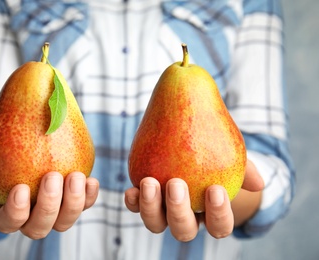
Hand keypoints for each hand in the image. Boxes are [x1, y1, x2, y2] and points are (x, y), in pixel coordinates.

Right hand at [0, 145, 98, 238]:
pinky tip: (92, 179)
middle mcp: (32, 221)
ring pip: (65, 222)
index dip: (15, 211)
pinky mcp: (74, 204)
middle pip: (40, 227)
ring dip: (73, 202)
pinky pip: (85, 206)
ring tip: (76, 176)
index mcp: (7, 215)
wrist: (24, 169)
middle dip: (48, 205)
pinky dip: (90, 196)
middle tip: (53, 177)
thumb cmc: (2, 166)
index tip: (20, 188)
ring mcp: (55, 216)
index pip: (9, 222)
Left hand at [124, 160, 263, 240]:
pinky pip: (135, 206)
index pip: (219, 226)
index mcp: (211, 214)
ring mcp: (163, 210)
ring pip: (156, 224)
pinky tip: (131, 189)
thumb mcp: (232, 156)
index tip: (216, 190)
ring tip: (149, 182)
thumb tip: (258, 183)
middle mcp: (186, 217)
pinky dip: (133, 201)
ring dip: (151, 208)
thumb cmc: (216, 152)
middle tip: (176, 184)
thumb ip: (245, 168)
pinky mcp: (144, 198)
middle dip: (179, 212)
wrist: (191, 138)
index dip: (219, 214)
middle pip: (183, 230)